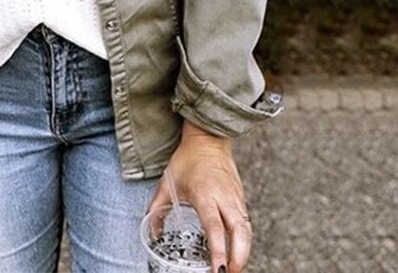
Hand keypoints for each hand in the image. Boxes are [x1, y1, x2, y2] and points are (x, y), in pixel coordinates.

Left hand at [146, 120, 251, 272]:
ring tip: (234, 268)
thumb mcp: (167, 182)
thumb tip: (151, 232)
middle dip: (239, 257)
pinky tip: (236, 250)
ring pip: (246, 229)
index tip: (218, 269)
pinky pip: (246, 222)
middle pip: (239, 232)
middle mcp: (224, 197)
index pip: (214, 227)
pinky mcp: (241, 197)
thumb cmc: (187, 159)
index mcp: (204, 194)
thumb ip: (157, 209)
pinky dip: (244, 239)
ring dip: (244, 251)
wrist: (208, 138)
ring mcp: (235, 197)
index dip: (218, 250)